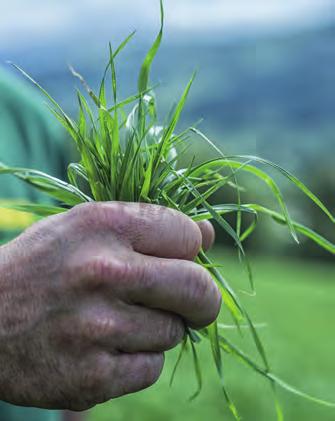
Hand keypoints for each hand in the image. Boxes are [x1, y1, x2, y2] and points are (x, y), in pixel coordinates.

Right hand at [0, 202, 219, 409]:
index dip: (190, 247)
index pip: (187, 235)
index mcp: (102, 225)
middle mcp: (102, 272)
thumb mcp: (86, 228)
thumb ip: (150, 227)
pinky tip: (107, 346)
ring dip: (160, 326)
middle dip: (203, 297)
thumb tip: (208, 233)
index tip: (180, 258)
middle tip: (192, 301)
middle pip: (198, 289)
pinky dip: (140, 358)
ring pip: (174, 332)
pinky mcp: (92, 378)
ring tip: (121, 319)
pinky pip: (151, 368)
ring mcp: (97, 329)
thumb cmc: (43, 265)